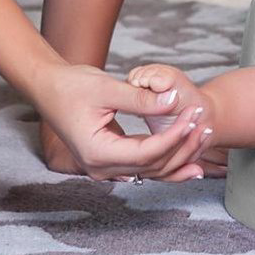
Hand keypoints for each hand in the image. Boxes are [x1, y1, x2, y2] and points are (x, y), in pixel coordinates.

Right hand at [34, 62, 209, 182]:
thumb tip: (172, 101)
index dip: (174, 135)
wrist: (49, 88)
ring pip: (149, 169)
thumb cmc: (73, 86)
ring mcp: (103, 167)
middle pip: (151, 165)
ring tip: (204, 140)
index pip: (147, 152)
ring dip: (177, 155)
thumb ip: (141, 99)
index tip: (194, 116)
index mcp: (98, 154)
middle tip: (206, 125)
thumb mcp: (108, 88)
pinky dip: (163, 157)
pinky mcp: (108, 159)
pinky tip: (185, 153)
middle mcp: (100, 168)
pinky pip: (141, 164)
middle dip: (182, 146)